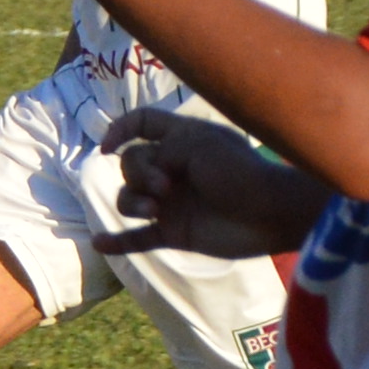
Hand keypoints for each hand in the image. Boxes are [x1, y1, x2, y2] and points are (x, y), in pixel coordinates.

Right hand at [97, 108, 328, 259]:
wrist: (269, 213)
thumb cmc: (238, 171)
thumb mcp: (195, 144)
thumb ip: (158, 151)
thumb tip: (142, 179)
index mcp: (181, 140)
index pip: (142, 124)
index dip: (121, 129)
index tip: (110, 145)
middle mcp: (173, 169)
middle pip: (130, 164)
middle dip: (138, 172)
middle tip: (165, 186)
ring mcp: (171, 202)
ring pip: (128, 199)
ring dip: (131, 203)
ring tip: (153, 211)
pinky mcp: (173, 233)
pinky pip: (137, 238)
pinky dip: (118, 242)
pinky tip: (99, 243)